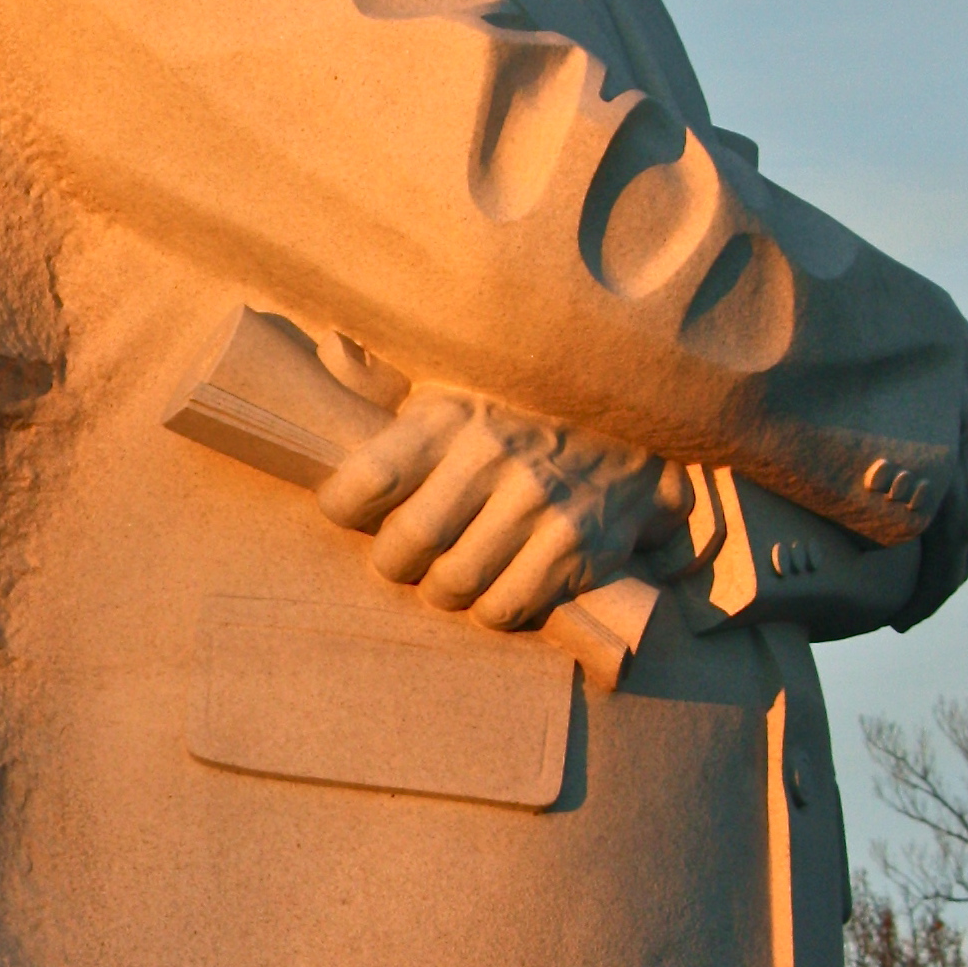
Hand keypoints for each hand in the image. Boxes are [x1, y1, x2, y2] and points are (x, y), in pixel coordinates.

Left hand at [313, 386, 693, 630]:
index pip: (367, 480)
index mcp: (448, 416)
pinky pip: (508, 607)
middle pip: (406, 545)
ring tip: (449, 571)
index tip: (351, 511)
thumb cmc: (518, 400)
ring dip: (442, 589)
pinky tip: (495, 586)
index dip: (344, 507)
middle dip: (394, 561)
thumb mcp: (455, 379)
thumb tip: (328, 357)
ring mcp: (539, 504)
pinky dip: (490, 609)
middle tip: (404, 554)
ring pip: (455, 584)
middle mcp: (491, 458)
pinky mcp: (579, 545)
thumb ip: (393, 383)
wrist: (638, 404)